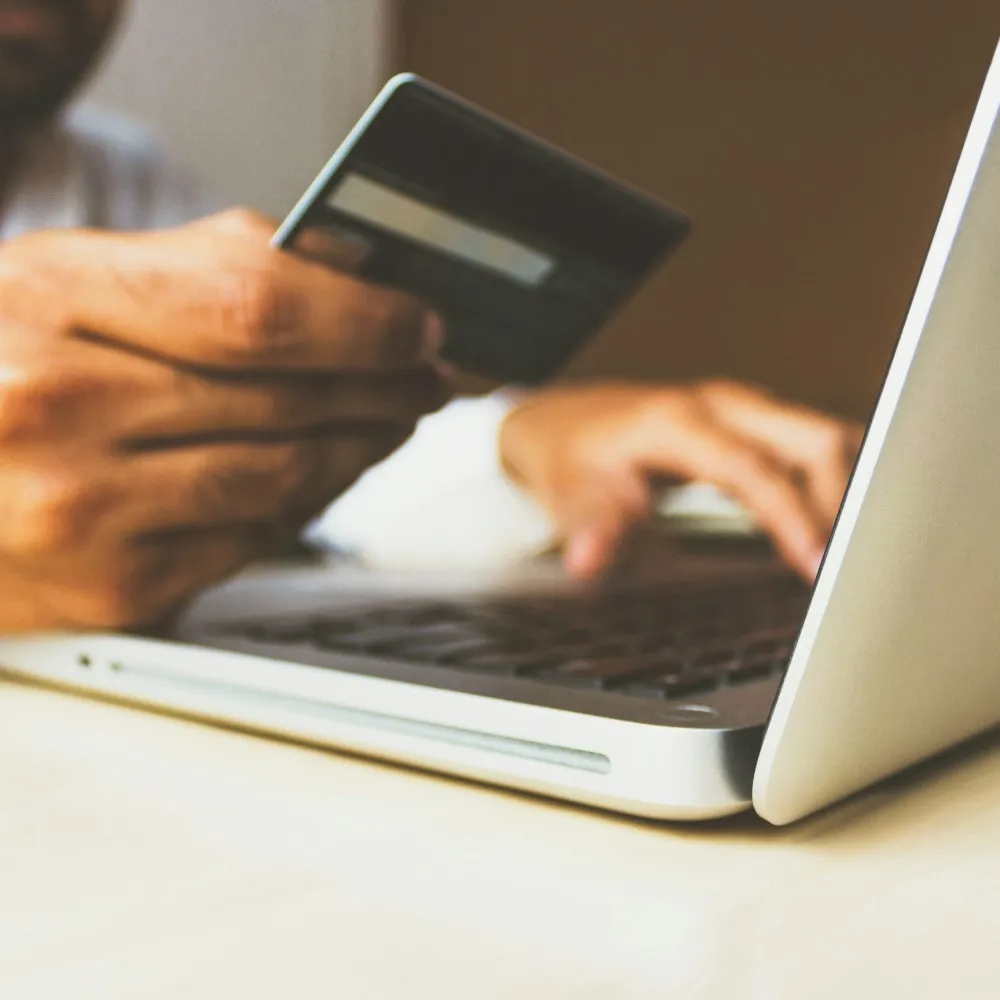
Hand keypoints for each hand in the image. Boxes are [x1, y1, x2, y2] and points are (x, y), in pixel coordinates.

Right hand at [0, 210, 448, 631]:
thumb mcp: (64, 280)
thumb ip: (207, 266)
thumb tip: (347, 270)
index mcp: (48, 300)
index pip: (256, 306)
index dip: (363, 319)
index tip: (418, 324)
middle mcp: (57, 408)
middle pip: (286, 398)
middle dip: (385, 385)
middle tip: (425, 375)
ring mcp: (83, 512)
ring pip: (284, 478)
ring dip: (360, 447)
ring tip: (389, 418)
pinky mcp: (111, 590)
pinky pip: (251, 542)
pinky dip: (303, 505)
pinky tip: (321, 474)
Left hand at [499, 380, 862, 579]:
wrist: (561, 420)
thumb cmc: (569, 456)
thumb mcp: (569, 492)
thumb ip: (590, 526)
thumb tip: (589, 561)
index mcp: (679, 421)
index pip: (756, 468)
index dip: (793, 516)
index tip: (819, 565)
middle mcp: (721, 405)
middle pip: (814, 438)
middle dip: (845, 501)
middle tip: (856, 567)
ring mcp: (742, 408)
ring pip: (824, 437)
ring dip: (850, 489)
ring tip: (862, 552)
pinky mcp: (752, 422)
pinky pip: (813, 445)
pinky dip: (836, 481)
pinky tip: (840, 524)